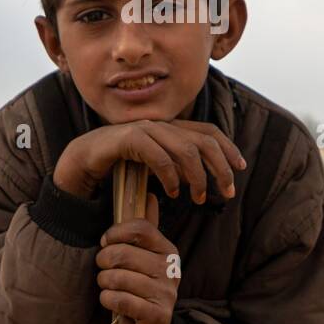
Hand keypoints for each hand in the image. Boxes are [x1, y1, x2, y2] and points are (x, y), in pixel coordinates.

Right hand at [55, 119, 246, 203]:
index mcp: (169, 128)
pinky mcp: (128, 138)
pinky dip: (169, 176)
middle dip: (220, 167)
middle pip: (203, 140)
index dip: (228, 147)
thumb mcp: (155, 167)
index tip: (240, 167)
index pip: (208, 131)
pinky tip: (172, 193)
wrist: (83, 161)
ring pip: (185, 149)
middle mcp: (161, 125)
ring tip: (198, 198)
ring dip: (197, 176)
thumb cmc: (120, 166)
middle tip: (226, 192)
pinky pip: (158, 156)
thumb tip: (198, 179)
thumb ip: (175, 167)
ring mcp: (145, 129)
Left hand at [96, 193, 179, 323]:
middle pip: (123, 253)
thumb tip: (150, 194)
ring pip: (118, 278)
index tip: (105, 242)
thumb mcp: (148, 257)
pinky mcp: (158, 314)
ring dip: (104, 283)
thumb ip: (146, 230)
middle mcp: (170, 268)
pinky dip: (108, 299)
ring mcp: (166, 292)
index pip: (140, 228)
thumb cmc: (144, 287)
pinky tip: (110, 300)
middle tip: (103, 268)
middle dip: (103, 261)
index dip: (115, 233)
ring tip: (107, 286)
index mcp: (167, 249)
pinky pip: (121, 300)